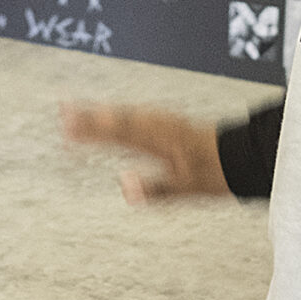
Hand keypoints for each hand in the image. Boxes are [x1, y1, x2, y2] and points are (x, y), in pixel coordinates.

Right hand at [61, 102, 231, 203]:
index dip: (91, 130)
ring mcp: (161, 120)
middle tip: (60, 113)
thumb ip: (154, 189)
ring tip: (72, 110)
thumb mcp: (185, 188)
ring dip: (98, 112)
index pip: (118, 133)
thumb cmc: (213, 174)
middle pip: (116, 119)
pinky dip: (115, 114)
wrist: (240, 156)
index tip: (68, 130)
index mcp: (158, 138)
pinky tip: (107, 116)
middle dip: (87, 116)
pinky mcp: (165, 122)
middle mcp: (157, 124)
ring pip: (123, 114)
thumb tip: (123, 187)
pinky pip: (133, 115)